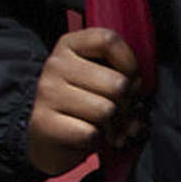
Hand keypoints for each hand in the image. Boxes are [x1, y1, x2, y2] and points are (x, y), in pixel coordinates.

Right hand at [25, 22, 143, 179]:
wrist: (49, 138)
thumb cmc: (84, 105)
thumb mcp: (101, 78)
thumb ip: (121, 72)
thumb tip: (137, 92)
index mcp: (70, 45)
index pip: (108, 41)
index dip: (130, 63)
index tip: (130, 79)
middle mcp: (55, 64)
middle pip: (117, 83)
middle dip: (127, 104)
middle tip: (120, 112)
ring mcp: (47, 93)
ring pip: (106, 110)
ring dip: (113, 125)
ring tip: (106, 126)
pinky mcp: (42, 122)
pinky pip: (89, 132)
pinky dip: (95, 140)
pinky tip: (89, 137)